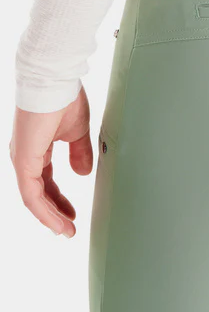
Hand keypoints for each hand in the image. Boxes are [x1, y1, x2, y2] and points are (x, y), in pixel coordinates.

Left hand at [9, 86, 92, 237]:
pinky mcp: (23, 160)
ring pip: (33, 198)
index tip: (73, 214)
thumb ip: (80, 153)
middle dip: (55, 212)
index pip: (45, 182)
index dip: (59, 200)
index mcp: (36, 148)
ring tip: (66, 231)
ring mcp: (22, 159)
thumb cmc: (64, 97)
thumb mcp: (77, 132)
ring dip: (50, 217)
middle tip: (69, 228)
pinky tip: (57, 221)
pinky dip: (44, 211)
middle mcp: (25, 156)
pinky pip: (31, 194)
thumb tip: (83, 173)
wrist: (54, 79)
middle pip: (38, 193)